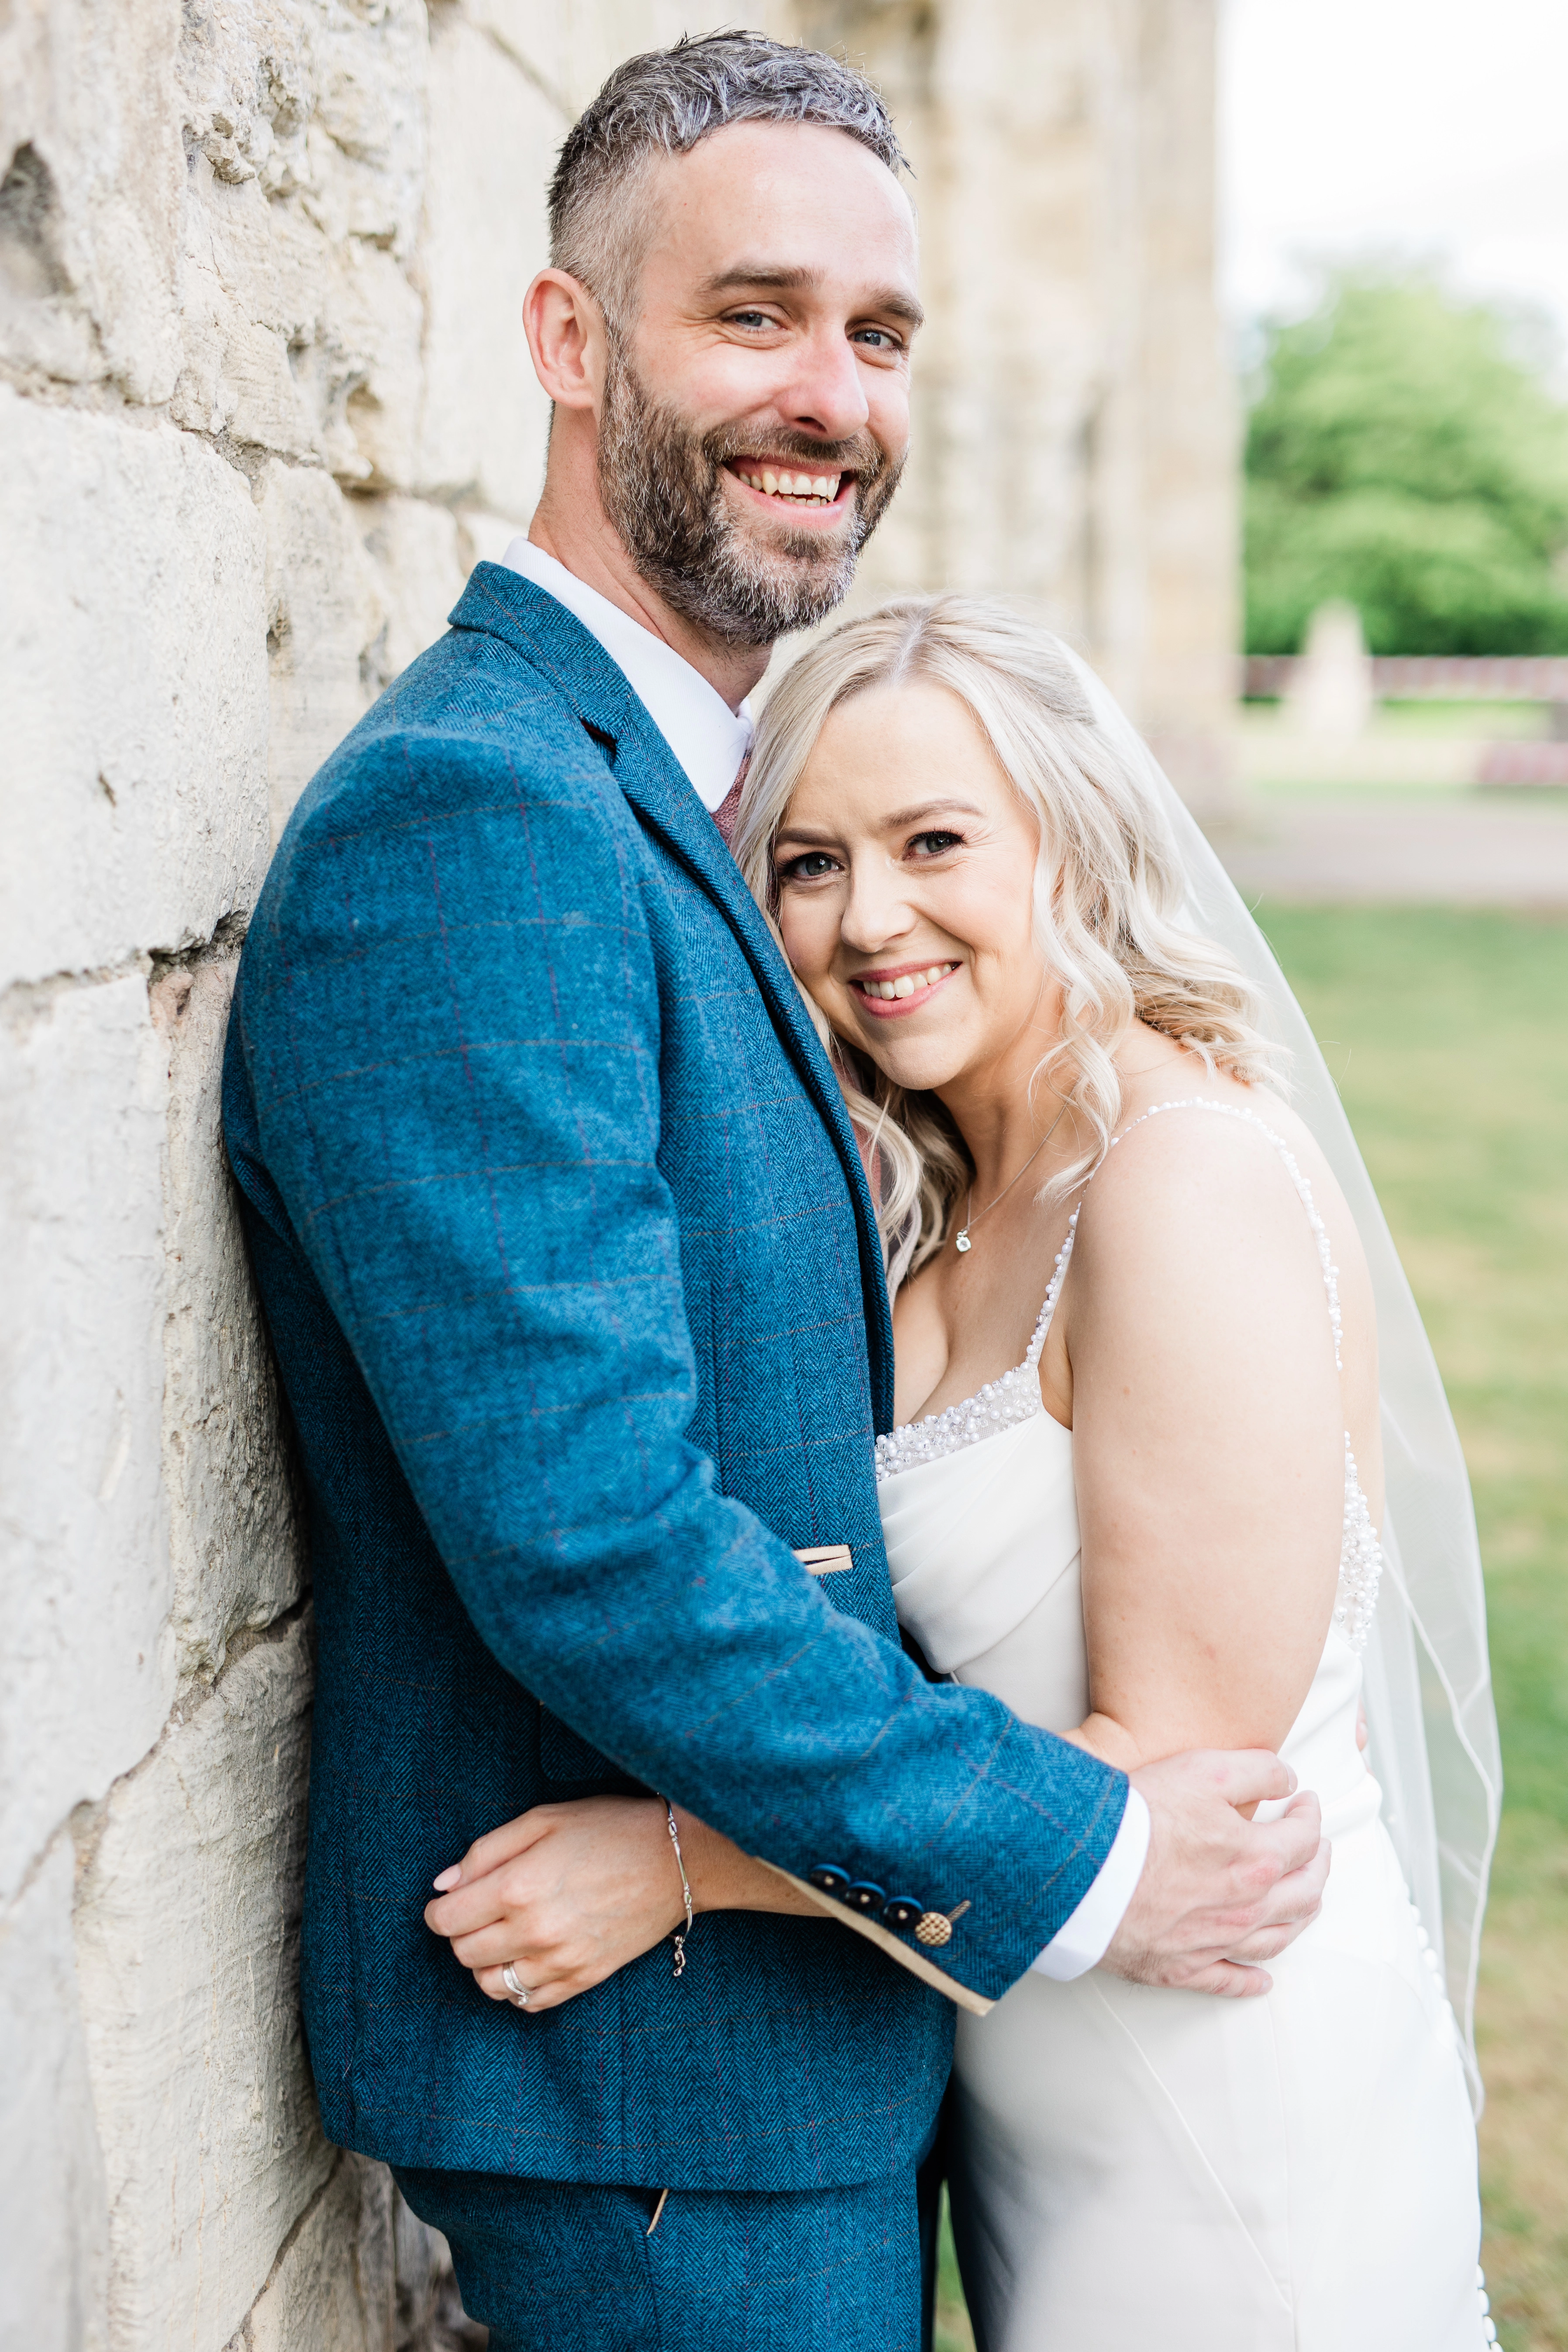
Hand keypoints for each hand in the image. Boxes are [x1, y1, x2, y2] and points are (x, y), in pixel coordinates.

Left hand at [423, 1797, 685, 2013]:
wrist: (676, 1859)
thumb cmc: (608, 1828)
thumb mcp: (543, 1819)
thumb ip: (486, 1852)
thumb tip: (443, 1886)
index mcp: (518, 1886)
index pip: (447, 1920)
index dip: (438, 1911)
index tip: (447, 1902)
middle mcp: (534, 1931)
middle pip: (464, 1954)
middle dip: (460, 1934)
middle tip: (478, 1912)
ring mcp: (561, 1961)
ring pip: (491, 1985)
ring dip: (485, 1963)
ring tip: (501, 1937)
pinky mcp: (584, 1979)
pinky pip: (529, 2002)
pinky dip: (517, 1986)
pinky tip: (527, 1958)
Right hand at [1101, 1749, 1329, 1997]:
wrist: (1080, 1867)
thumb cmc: (1137, 1816)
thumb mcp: (1203, 1769)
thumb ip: (1257, 1770)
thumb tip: (1288, 1779)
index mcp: (1256, 1859)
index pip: (1304, 1840)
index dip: (1310, 1817)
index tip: (1305, 1803)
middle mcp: (1245, 1908)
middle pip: (1303, 1894)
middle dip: (1318, 1867)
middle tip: (1318, 1851)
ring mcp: (1215, 1942)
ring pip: (1276, 1939)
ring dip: (1299, 1918)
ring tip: (1305, 1903)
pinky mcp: (1180, 1967)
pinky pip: (1228, 1982)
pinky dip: (1251, 1982)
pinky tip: (1262, 1980)